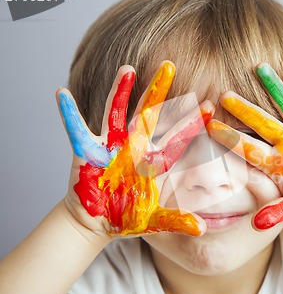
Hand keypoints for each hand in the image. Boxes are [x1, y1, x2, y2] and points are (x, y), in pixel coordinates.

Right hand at [58, 61, 212, 235]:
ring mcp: (111, 146)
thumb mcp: (155, 220)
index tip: (210, 106)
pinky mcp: (87, 151)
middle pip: (149, 114)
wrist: (98, 222)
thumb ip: (177, 221)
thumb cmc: (128, 216)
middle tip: (170, 65)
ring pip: (117, 113)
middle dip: (159, 91)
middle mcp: (135, 147)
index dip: (192, 123)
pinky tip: (62, 94)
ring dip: (120, 91)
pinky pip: (76, 130)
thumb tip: (202, 229)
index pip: (177, 138)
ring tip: (127, 68)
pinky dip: (69, 114)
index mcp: (154, 161)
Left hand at [207, 61, 282, 229]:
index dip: (231, 138)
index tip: (210, 128)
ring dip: (275, 86)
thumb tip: (256, 224)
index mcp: (276, 159)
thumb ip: (279, 212)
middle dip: (244, 109)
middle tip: (223, 95)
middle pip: (261, 121)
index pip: (248, 147)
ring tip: (260, 68)